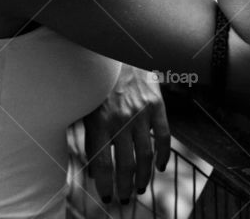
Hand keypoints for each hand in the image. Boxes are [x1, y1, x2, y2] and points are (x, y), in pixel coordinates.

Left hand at [81, 64, 170, 203]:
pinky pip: (164, 137)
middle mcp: (121, 120)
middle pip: (126, 165)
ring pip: (145, 155)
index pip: (103, 165)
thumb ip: (89, 138)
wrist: (116, 50)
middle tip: (125, 199)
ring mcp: (141, 113)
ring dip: (143, 176)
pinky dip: (164, 155)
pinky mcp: (156, 105)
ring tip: (140, 188)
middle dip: (125, 186)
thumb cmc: (97, 83)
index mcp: (99, 123)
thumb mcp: (86, 108)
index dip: (105, 186)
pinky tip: (160, 168)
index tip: (107, 198)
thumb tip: (93, 172)